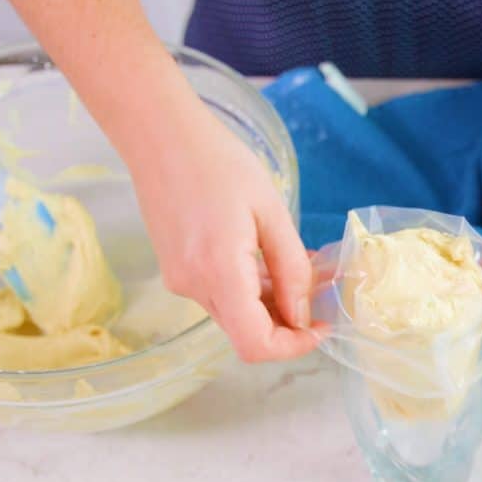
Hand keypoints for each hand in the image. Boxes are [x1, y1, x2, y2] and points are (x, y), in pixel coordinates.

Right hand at [126, 101, 321, 362]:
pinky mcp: (175, 271)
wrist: (160, 136)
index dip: (294, 346)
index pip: (256, 344)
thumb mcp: (270, 211)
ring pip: (234, 315)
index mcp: (219, 273)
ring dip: (269, 304)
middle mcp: (194, 287)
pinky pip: (219, 295)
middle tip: (318, 289)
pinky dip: (248, 289)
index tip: (321, 324)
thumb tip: (302, 313)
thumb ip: (291, 268)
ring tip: (295, 265)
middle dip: (287, 322)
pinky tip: (264, 257)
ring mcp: (180, 281)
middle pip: (247, 334)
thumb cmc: (219, 162)